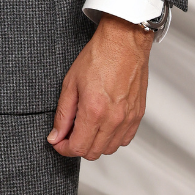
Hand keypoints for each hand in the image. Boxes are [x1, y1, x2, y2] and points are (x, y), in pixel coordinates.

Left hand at [48, 12, 152, 159]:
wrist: (124, 41)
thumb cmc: (100, 56)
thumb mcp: (71, 83)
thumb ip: (62, 114)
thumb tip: (56, 135)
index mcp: (94, 110)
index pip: (77, 148)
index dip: (63, 148)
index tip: (59, 141)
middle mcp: (114, 118)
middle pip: (93, 152)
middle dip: (78, 146)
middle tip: (71, 132)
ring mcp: (128, 118)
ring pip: (109, 149)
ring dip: (96, 143)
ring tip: (88, 126)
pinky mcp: (138, 114)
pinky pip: (125, 139)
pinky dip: (113, 138)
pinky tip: (105, 124)